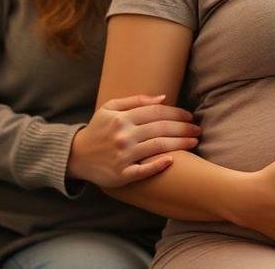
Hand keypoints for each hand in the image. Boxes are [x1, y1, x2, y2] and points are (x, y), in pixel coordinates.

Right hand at [66, 94, 199, 187]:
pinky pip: (144, 170)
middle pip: (161, 129)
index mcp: (122, 118)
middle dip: (184, 128)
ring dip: (180, 144)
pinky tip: (174, 160)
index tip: (189, 116)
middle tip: (198, 129)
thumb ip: (135, 101)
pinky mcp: (122, 175)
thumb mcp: (110, 108)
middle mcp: (123, 136)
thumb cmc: (97, 130)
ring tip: (194, 142)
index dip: (176, 113)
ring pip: (159, 147)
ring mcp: (123, 156)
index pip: (157, 112)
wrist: (76, 156)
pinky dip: (160, 165)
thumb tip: (163, 98)